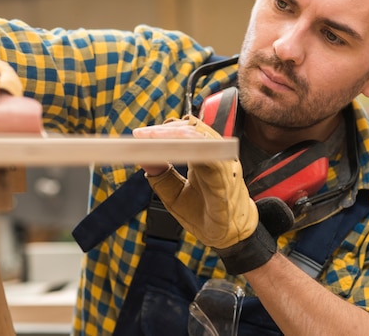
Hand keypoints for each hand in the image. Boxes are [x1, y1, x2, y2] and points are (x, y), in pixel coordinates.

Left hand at [134, 115, 290, 273]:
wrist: (229, 239)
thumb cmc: (205, 215)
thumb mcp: (174, 195)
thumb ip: (160, 176)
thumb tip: (142, 157)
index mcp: (204, 157)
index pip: (186, 132)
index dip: (164, 130)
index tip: (140, 134)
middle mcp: (216, 156)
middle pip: (193, 129)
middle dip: (166, 130)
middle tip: (142, 135)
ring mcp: (224, 165)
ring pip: (203, 137)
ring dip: (175, 135)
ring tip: (152, 138)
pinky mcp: (226, 181)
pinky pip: (212, 158)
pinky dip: (193, 149)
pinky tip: (173, 149)